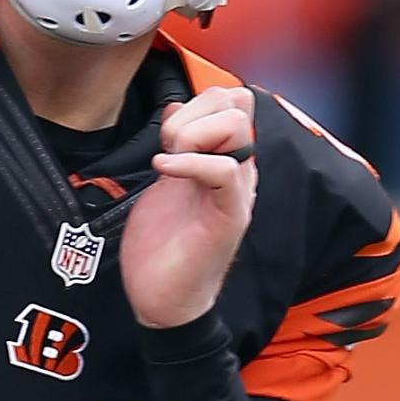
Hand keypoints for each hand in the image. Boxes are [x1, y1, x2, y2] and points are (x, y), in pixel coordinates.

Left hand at [121, 86, 256, 328]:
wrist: (162, 301)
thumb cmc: (162, 246)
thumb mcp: (164, 180)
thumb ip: (175, 145)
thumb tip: (176, 107)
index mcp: (222, 158)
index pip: (229, 99)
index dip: (194, 104)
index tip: (166, 134)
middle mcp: (236, 169)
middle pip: (237, 102)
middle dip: (194, 112)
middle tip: (169, 146)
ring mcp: (236, 191)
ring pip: (237, 126)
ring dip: (193, 134)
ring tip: (169, 161)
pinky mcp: (229, 215)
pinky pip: (225, 170)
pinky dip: (190, 162)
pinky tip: (164, 172)